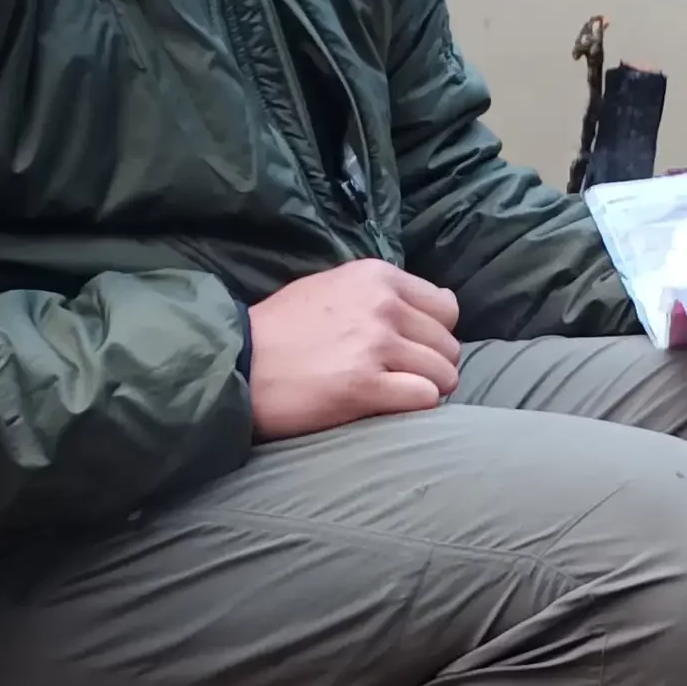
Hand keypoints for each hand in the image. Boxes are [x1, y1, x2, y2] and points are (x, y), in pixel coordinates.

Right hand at [246, 260, 462, 439]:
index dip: (435, 334)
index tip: (410, 349)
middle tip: (399, 378)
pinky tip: (386, 406)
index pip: (447, 308)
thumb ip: (382, 294)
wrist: (237, 362)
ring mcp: (375, 345)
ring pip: (445, 375)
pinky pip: (425, 399)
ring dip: (426, 390)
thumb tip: (439, 306)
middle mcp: (382, 305)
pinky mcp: (365, 385)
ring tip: (393, 394)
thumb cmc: (282, 330)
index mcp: (377, 277)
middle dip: (432, 367)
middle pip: (449, 345)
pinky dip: (414, 408)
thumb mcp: (333, 287)